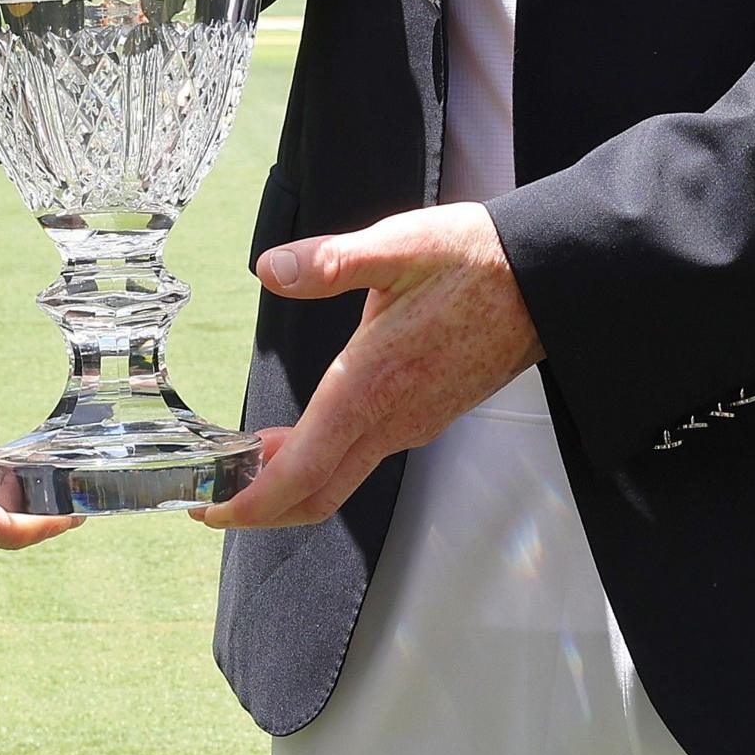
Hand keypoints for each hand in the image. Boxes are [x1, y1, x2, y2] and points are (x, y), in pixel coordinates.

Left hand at [197, 202, 540, 531]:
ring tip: (246, 460)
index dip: (250, 500)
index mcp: (372, 385)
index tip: (209, 510)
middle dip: (261, 507)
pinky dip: (323, 461)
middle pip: (318, 494)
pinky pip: (365, 456)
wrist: (546, 282)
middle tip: (212, 500)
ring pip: (342, 477)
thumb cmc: (476, 261)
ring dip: (291, 482)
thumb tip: (271, 268)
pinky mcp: (428, 415)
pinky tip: (304, 432)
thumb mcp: (399, 245)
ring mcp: (414, 423)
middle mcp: (393, 419)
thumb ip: (331, 261)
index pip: (302, 470)